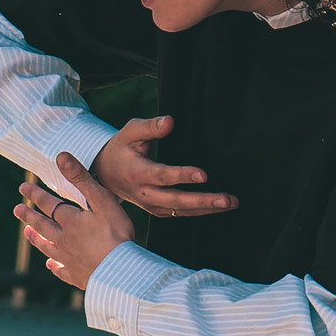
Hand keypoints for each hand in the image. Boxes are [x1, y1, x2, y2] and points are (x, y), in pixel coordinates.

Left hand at [16, 152, 132, 290]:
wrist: (120, 272)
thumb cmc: (116, 235)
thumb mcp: (102, 201)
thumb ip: (81, 179)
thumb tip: (61, 158)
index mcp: (70, 221)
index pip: (48, 204)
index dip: (36, 194)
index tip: (23, 187)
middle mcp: (64, 240)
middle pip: (42, 225)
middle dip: (29, 215)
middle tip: (17, 209)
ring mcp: (68, 259)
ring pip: (47, 247)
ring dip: (36, 238)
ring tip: (26, 232)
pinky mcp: (77, 276)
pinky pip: (61, 270)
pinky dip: (54, 266)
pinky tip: (51, 265)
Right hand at [91, 115, 234, 218]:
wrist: (104, 173)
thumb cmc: (121, 148)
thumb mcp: (129, 132)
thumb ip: (149, 126)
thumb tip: (170, 121)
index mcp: (137, 172)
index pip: (163, 176)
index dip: (183, 176)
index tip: (204, 174)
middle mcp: (144, 193)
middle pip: (176, 200)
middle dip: (203, 200)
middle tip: (227, 199)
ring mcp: (150, 204)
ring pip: (181, 210)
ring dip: (207, 208)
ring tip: (231, 203)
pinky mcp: (157, 210)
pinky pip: (180, 214)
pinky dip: (199, 212)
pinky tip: (218, 208)